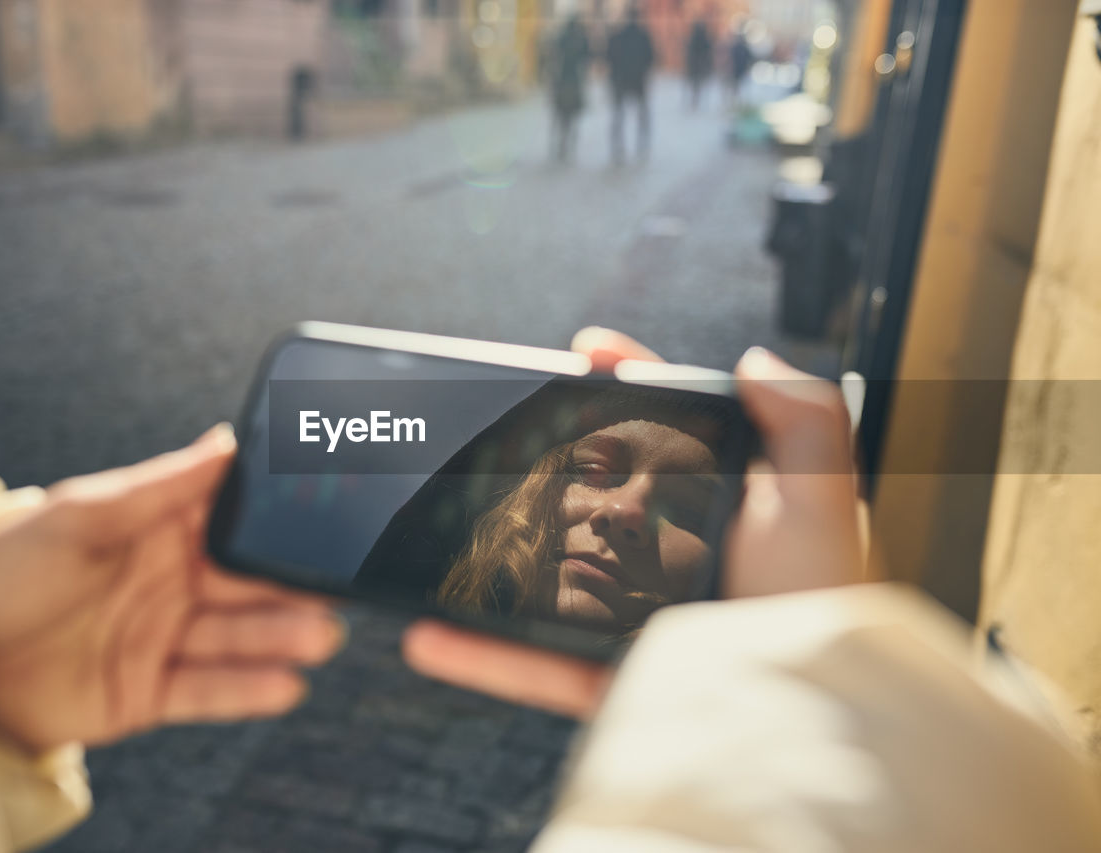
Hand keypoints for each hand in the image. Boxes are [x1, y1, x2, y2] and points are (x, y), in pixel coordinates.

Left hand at [0, 425, 344, 752]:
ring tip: (320, 635)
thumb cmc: (2, 567)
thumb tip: (226, 440)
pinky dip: (248, 690)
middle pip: (249, 582)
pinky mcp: (150, 693)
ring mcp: (165, 639)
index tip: (328, 512)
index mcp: (160, 531)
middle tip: (339, 584)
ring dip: (281, 636)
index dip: (280, 518)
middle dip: (294, 584)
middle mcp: (173, 583)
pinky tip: (286, 685)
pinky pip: (209, 692)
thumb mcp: (80, 513)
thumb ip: (159, 486)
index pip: (234, 520)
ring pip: (238, 637)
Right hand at [403, 327, 863, 718]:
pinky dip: (482, 656)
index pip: (666, 431)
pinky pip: (536, 666)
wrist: (816, 722)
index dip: (625, 384)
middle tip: (505, 426)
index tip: (587, 351)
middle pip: (597, 494)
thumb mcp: (824, 500)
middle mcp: (675, 559)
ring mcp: (636, 620)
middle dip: (546, 459)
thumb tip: (756, 361)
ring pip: (549, 579)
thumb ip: (802, 420)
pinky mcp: (614, 682)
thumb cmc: (828, 610)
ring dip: (494, 553)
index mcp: (722, 510)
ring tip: (451, 521)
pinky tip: (432, 635)